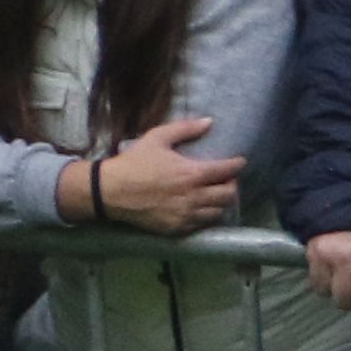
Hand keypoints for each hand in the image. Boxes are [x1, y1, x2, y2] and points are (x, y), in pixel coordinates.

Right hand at [86, 116, 240, 237]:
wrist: (110, 191)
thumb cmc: (134, 162)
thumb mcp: (157, 138)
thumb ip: (185, 128)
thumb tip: (209, 122)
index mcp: (192, 174)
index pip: (227, 171)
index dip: (237, 165)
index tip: (240, 162)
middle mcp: (194, 197)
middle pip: (228, 194)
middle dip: (232, 185)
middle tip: (227, 179)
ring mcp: (186, 215)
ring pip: (218, 212)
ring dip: (221, 202)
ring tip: (216, 193)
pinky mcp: (177, 228)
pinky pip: (202, 224)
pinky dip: (207, 215)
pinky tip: (202, 207)